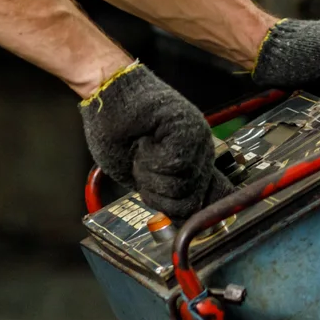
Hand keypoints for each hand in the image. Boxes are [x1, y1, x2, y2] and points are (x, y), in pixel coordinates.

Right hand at [80, 63, 229, 219]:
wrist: (106, 101)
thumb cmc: (119, 135)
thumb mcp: (143, 178)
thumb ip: (168, 196)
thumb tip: (186, 218)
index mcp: (194, 165)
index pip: (212, 201)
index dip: (185, 213)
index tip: (166, 208)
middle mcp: (202, 153)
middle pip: (190, 201)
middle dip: (158, 193)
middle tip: (143, 167)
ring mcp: (198, 139)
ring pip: (183, 184)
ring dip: (151, 174)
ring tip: (143, 150)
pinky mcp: (188, 126)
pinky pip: (175, 163)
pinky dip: (152, 159)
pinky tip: (146, 141)